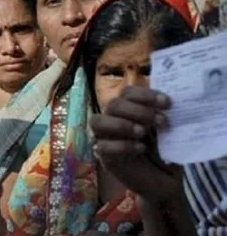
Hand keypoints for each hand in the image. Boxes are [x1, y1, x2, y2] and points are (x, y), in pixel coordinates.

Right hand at [90, 86, 182, 201]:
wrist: (165, 182)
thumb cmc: (165, 152)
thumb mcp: (169, 132)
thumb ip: (166, 116)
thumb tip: (177, 101)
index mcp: (129, 110)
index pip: (128, 93)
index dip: (146, 95)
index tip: (168, 104)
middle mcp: (113, 120)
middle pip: (113, 104)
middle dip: (138, 110)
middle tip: (161, 121)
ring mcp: (105, 138)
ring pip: (97, 121)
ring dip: (122, 124)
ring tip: (143, 133)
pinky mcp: (104, 156)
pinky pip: (102, 146)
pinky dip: (122, 145)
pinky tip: (140, 149)